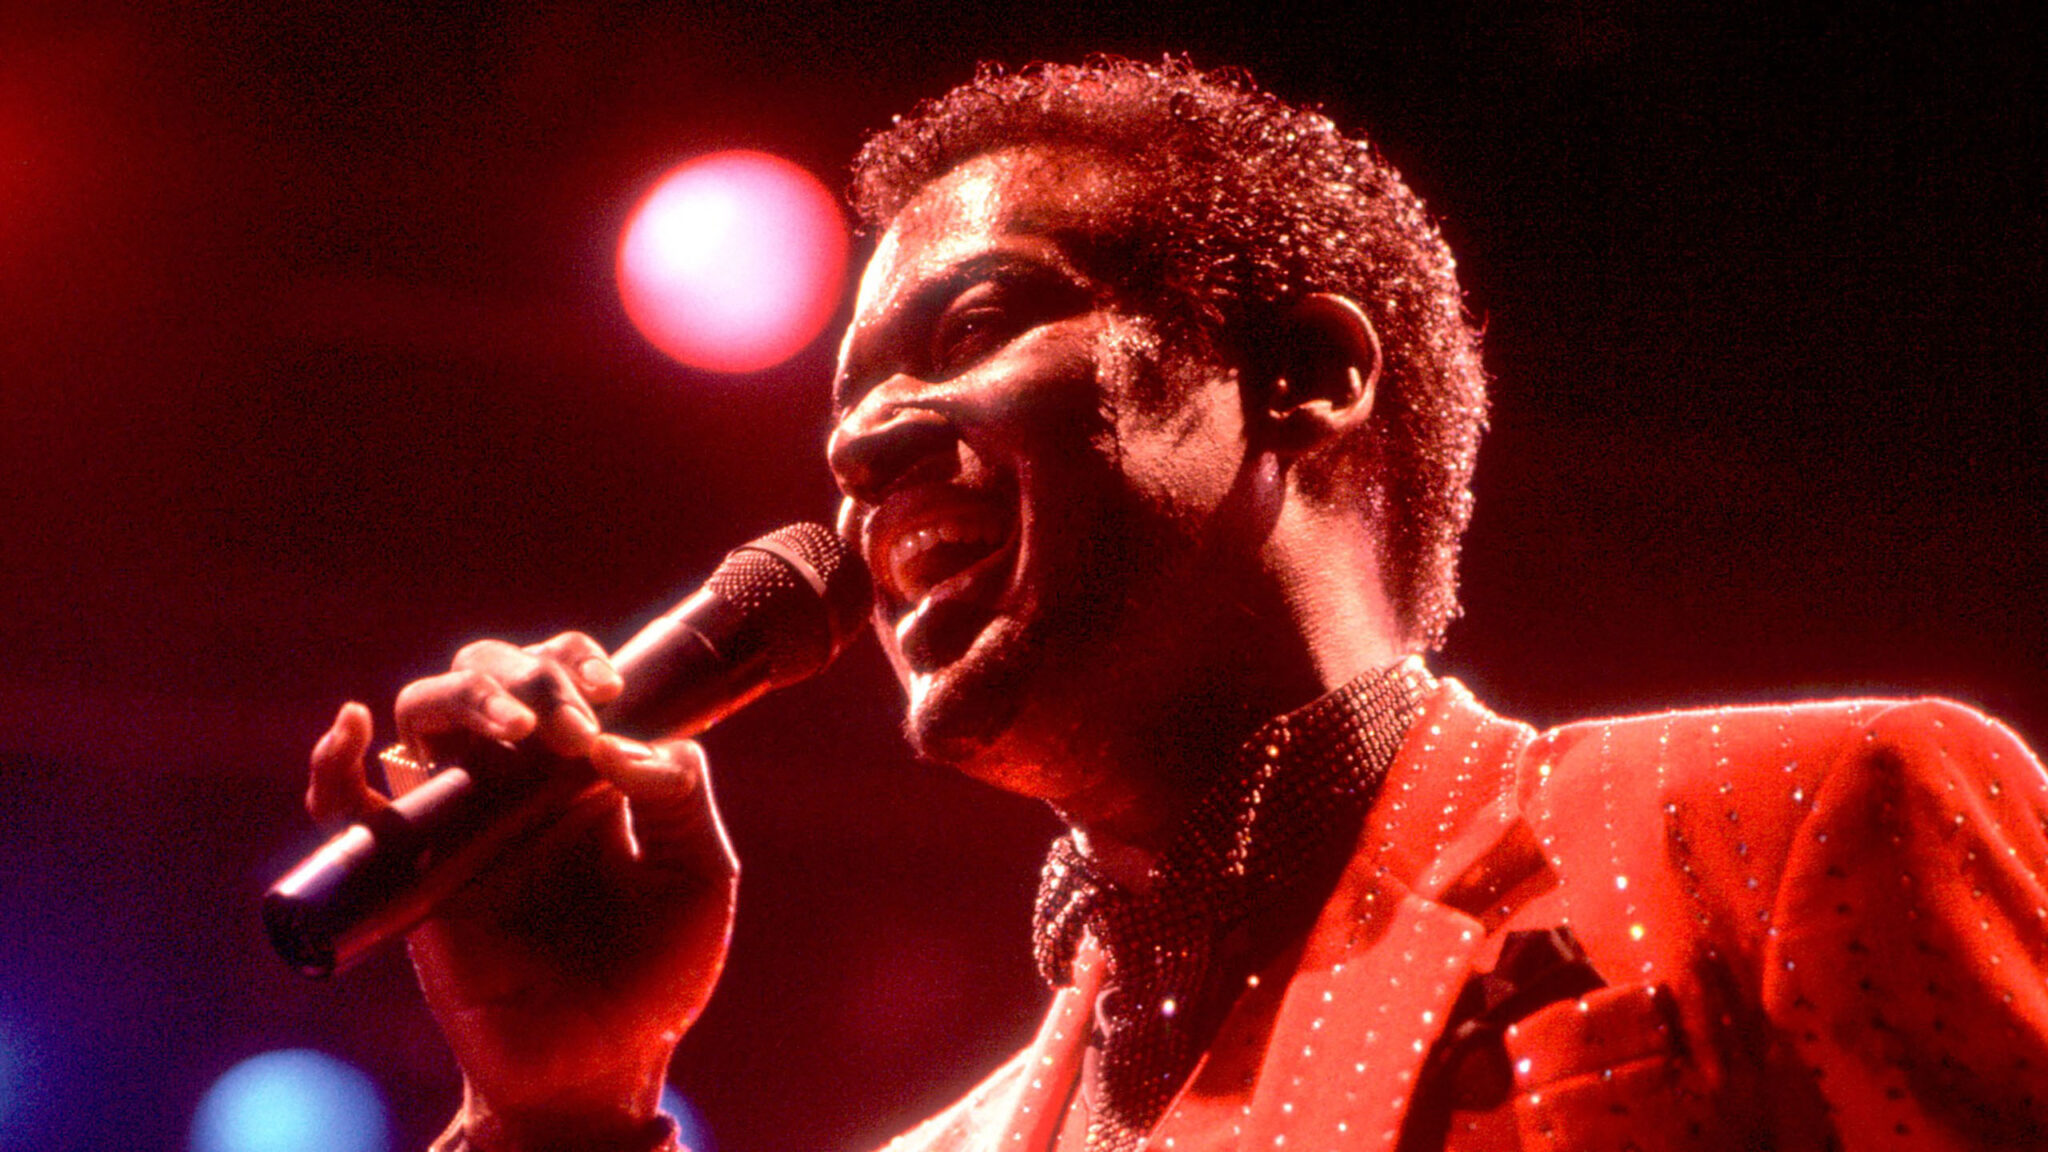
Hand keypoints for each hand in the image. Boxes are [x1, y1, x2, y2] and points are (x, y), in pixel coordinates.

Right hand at [307, 632, 737, 1150]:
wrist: (602, 1064)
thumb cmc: (660, 972)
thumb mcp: (698, 875)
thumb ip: (680, 796)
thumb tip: (616, 744)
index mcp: (589, 767)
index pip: (562, 673)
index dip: (574, 659)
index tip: (607, 688)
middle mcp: (521, 781)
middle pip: (488, 672)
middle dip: (524, 673)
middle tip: (570, 728)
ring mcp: (463, 820)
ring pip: (423, 713)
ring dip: (461, 696)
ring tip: (514, 733)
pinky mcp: (414, 871)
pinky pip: (351, 808)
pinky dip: (334, 764)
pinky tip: (350, 728)